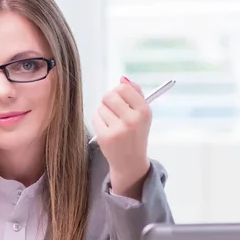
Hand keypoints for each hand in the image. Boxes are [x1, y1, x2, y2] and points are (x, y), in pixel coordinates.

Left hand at [92, 76, 151, 199]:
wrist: (130, 162)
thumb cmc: (135, 133)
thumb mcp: (142, 114)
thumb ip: (135, 93)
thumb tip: (123, 78)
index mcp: (144, 111)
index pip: (124, 88)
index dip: (119, 91)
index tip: (121, 98)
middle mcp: (133, 120)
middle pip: (109, 96)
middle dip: (109, 100)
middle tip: (114, 110)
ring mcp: (119, 129)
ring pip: (101, 107)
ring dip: (104, 112)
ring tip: (112, 123)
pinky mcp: (106, 137)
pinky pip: (95, 117)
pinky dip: (98, 121)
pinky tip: (107, 129)